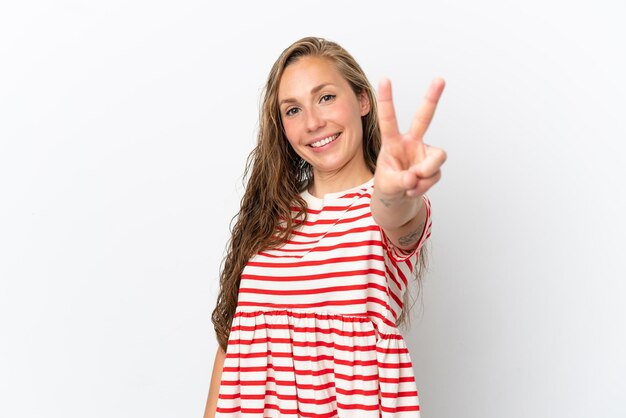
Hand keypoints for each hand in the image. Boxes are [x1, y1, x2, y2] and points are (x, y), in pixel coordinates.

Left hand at [374, 77, 447, 197]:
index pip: (389, 119)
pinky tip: (413, 189)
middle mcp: (411, 142)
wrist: (399, 198)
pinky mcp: (434, 166)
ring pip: (436, 158)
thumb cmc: (389, 185)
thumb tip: (414, 177)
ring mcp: (425, 153)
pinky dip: (424, 186)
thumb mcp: (387, 185)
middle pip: (424, 117)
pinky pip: (435, 175)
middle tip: (440, 79)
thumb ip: (399, 181)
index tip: (385, 78)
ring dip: (426, 174)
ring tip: (411, 183)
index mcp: (393, 142)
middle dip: (432, 98)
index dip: (387, 100)